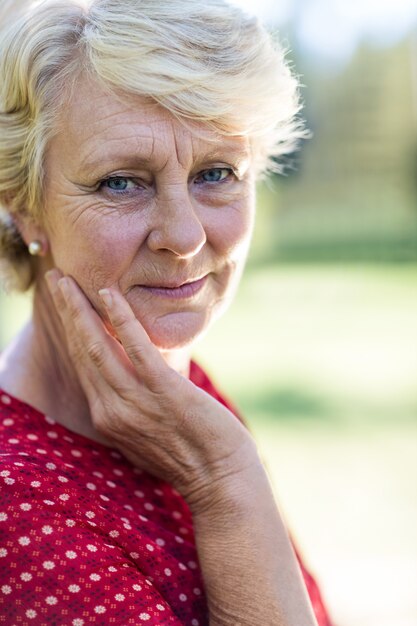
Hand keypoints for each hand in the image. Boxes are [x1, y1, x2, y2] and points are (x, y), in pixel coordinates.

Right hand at [45, 269, 257, 511]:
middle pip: (82, 351)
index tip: (66, 305)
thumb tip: (138, 377)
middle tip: (56, 279)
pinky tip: (109, 294)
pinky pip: (135, 348)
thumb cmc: (192, 456)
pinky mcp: (163, 392)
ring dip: (80, 309)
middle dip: (66, 312)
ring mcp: (135, 402)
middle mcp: (112, 410)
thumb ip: (134, 406)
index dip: (72, 332)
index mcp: (108, 418)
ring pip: (97, 347)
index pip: (83, 365)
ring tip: (67, 280)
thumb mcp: (149, 432)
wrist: (221, 481)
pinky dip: (120, 319)